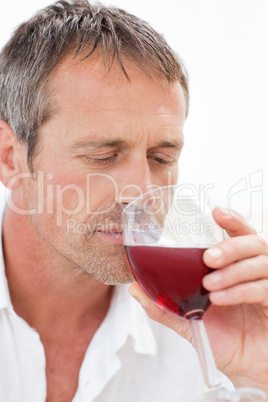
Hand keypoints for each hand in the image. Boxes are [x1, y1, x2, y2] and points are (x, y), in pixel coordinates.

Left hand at [129, 207, 267, 393]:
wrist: (244, 372)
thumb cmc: (222, 340)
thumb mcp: (189, 321)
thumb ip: (164, 306)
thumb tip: (134, 289)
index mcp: (237, 269)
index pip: (241, 235)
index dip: (232, 220)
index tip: (216, 212)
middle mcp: (255, 273)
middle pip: (255, 243)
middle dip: (231, 246)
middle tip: (207, 258)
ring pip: (261, 263)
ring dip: (233, 270)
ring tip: (209, 285)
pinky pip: (264, 289)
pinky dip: (241, 290)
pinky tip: (220, 299)